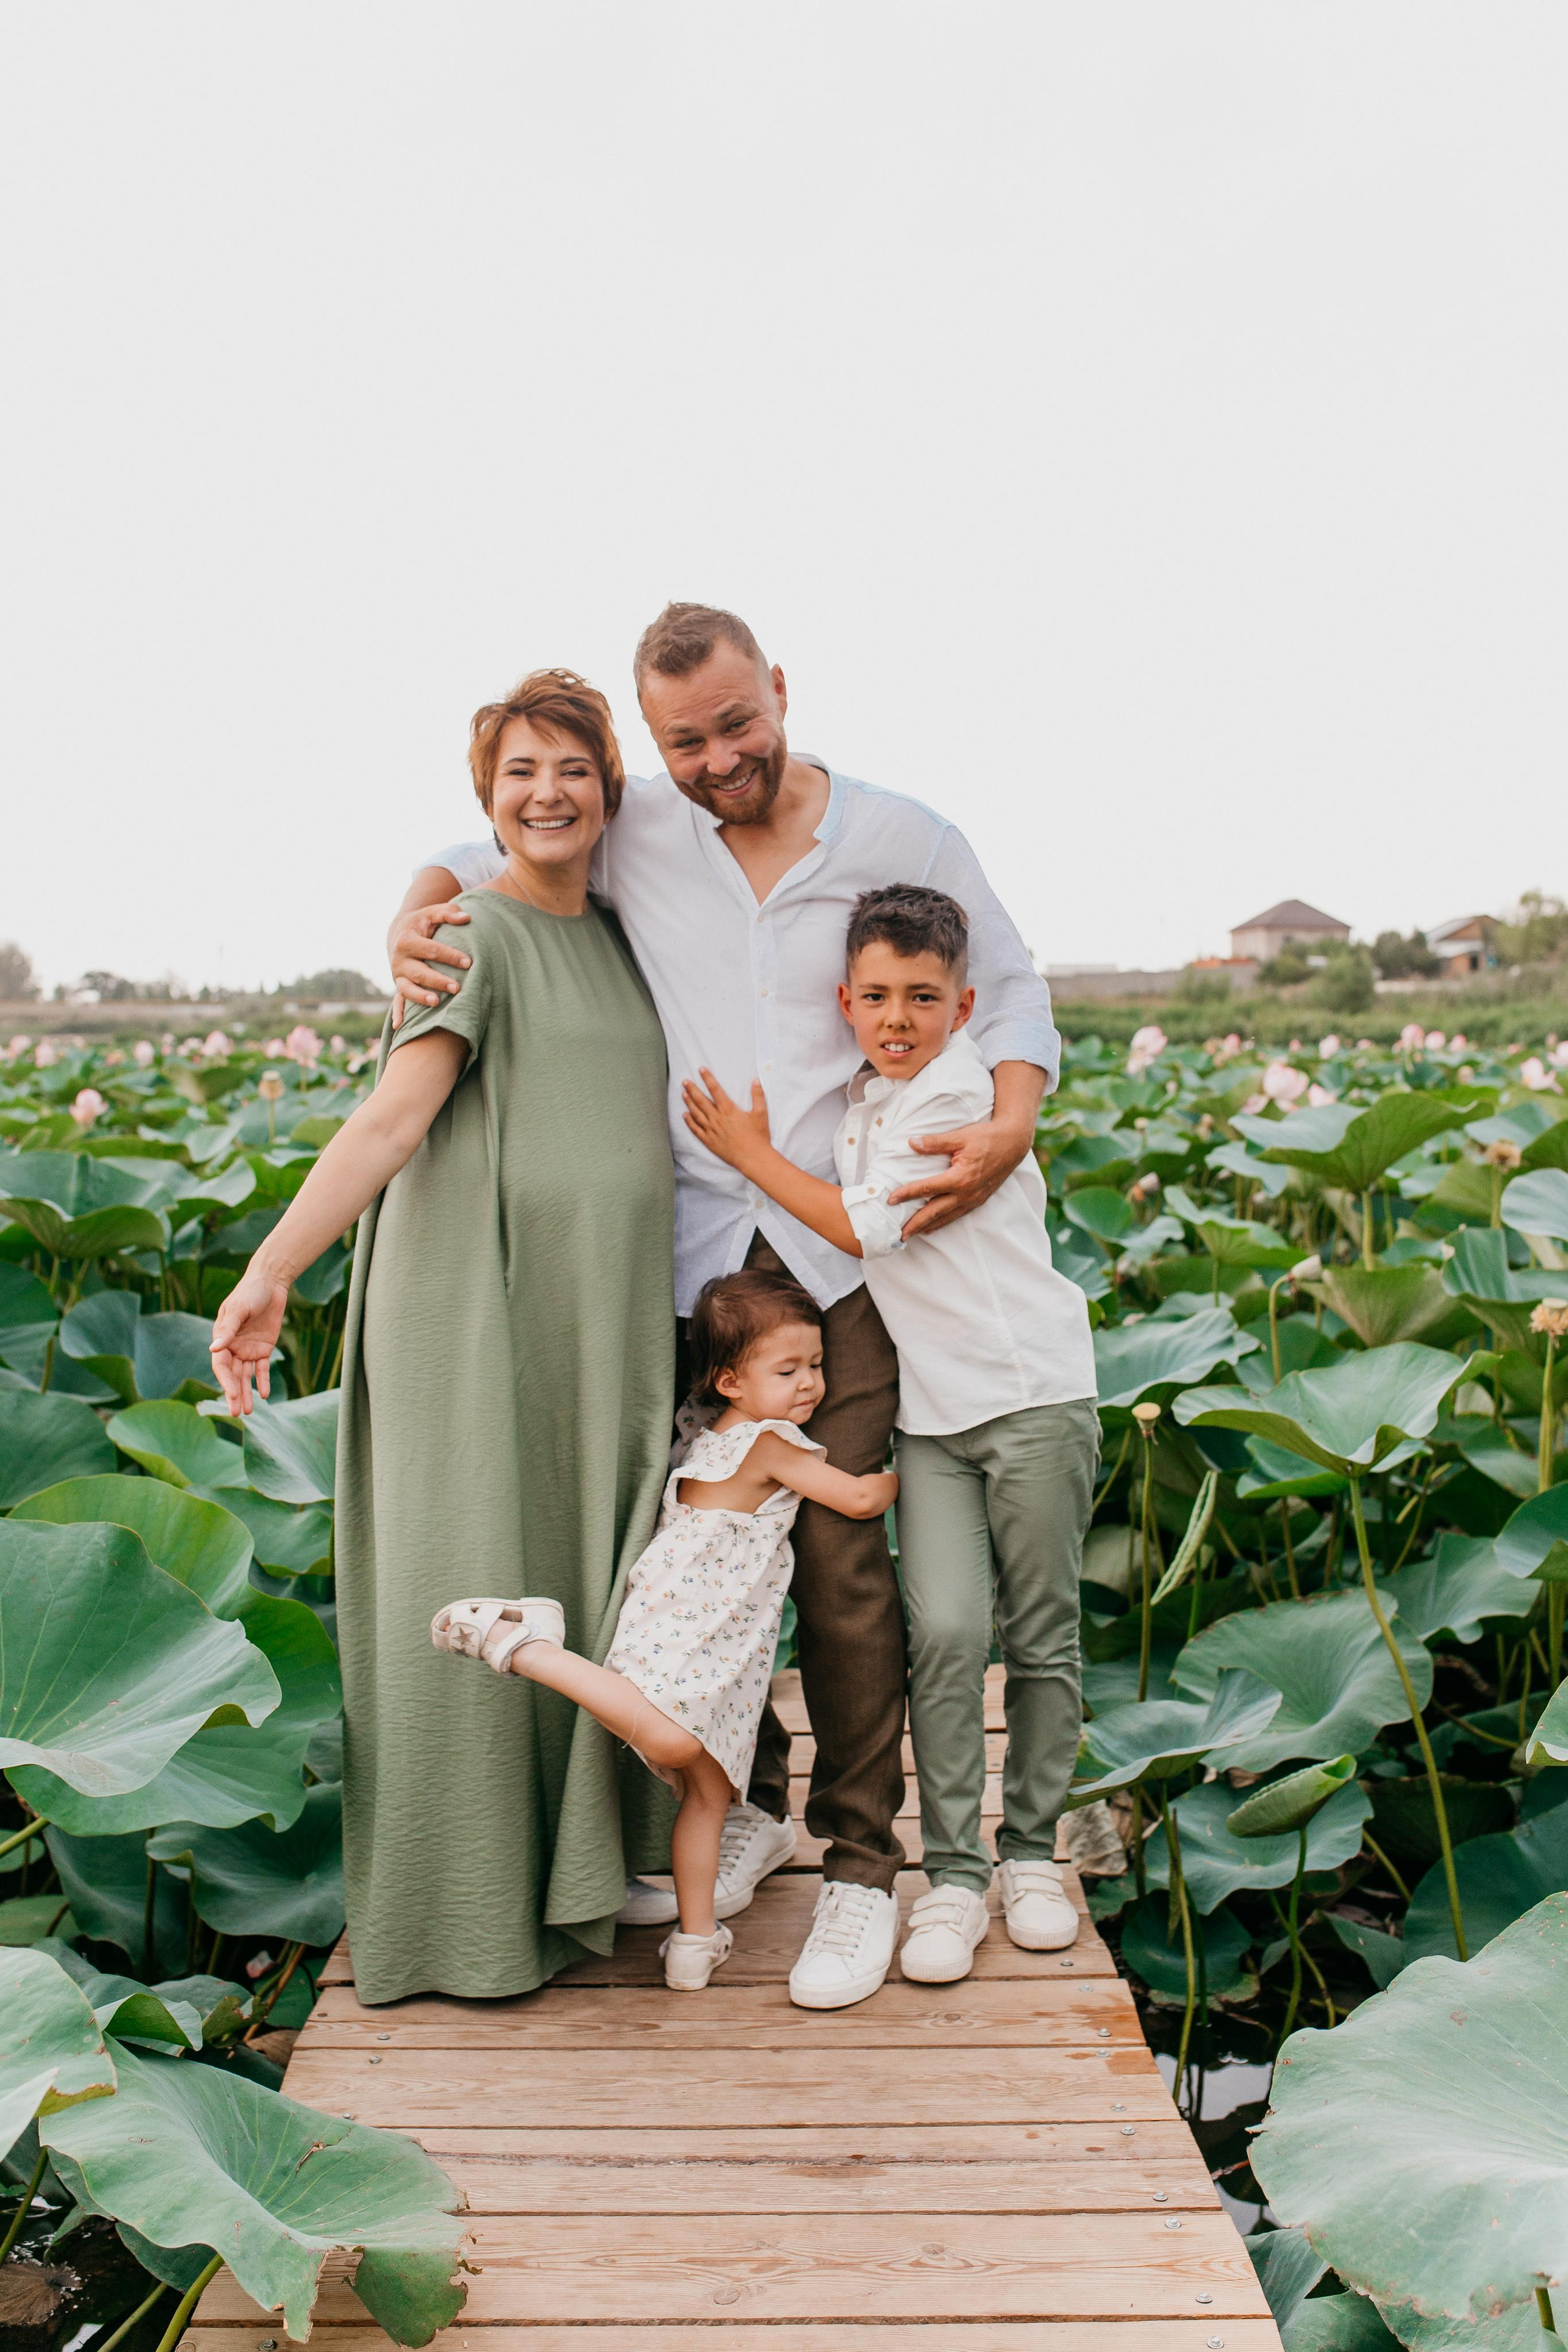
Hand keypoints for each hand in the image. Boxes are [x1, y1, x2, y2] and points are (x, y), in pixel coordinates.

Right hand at [209, 1266, 289, 1414]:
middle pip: (232, 1375)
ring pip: (246, 1376)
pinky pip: (262, 1368)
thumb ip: (228, 1330)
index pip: (221, 1365)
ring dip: (247, 1393)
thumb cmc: (250, 1293)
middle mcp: (233, 1347)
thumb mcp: (238, 1309)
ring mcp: (248, 1349)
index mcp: (222, 1338)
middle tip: (236, 1414)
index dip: (226, 1381)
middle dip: (234, 1394)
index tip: (232, 1394)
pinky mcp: (263, 1348)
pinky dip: (263, 1380)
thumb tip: (213, 1349)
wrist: (271, 1283)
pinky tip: (264, 1394)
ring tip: (248, 1411)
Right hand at [389, 902, 470, 1029]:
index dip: (450, 956)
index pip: (431, 950)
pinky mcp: (399, 985)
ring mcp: (398, 975)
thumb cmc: (422, 923)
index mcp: (407, 940)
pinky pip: (397, 1001)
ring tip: (436, 1002)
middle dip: (438, 980)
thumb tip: (467, 918)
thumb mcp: (432, 913)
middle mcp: (399, 959)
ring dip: (420, 997)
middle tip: (457, 987)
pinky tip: (400, 1026)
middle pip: (419, 972)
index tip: (468, 962)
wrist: (399, 933)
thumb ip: (448, 913)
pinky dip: (398, 1014)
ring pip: (407, 989)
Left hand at [681, 1070, 770, 1171]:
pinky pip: (696, 1130)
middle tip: (684, 1081)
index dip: (708, 1078)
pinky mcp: (709, 1141)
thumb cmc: (758, 1136)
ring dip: (688, 1103)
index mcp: (729, 1110)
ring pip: (696, 1113)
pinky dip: (689, 1122)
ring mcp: (712, 1130)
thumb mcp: (760, 1114)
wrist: (753, 1158)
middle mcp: (717, 1118)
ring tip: (683, 1094)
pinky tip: (685, 1116)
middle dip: (692, 1089)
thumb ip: (758, 1096)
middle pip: (701, 1100)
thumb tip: (756, 1081)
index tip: (701, 1070)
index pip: (715, 1090)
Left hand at [889, 1113, 1031, 1237]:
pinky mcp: (979, 1200)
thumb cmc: (988, 1137)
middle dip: (916, 1224)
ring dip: (928, 1227)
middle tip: (899, 1234)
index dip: (907, 1194)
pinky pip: (958, 1215)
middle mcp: (967, 1193)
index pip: (927, 1189)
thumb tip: (912, 1143)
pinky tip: (934, 1226)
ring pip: (947, 1217)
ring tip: (912, 1235)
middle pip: (935, 1212)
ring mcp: (974, 1199)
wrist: (1014, 1143)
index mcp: (960, 1178)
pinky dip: (944, 1222)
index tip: (891, 1200)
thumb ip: (935, 1142)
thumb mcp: (960, 1136)